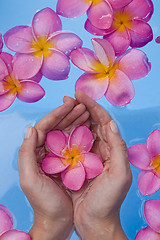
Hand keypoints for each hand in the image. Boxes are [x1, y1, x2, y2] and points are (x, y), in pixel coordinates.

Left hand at [18, 98, 89, 239]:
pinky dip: (80, 132)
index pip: (43, 126)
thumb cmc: (43, 203)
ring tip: (86, 110)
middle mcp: (44, 150)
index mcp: (33, 152)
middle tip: (81, 103)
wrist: (56, 220)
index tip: (70, 103)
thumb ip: (25, 153)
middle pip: (55, 126)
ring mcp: (56, 155)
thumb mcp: (30, 179)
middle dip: (68, 113)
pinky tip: (88, 126)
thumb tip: (30, 128)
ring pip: (65, 132)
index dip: (56, 113)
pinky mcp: (67, 161)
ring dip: (75, 120)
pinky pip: (73, 142)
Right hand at [71, 91, 131, 239]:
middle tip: (68, 97)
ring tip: (63, 107)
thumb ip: (118, 147)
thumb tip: (110, 122)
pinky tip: (57, 127)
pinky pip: (70, 144)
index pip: (104, 121)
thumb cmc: (109, 201)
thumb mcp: (119, 174)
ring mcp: (88, 155)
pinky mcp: (77, 163)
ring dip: (72, 118)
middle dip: (81, 108)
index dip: (93, 106)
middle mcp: (101, 149)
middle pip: (91, 123)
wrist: (96, 222)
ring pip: (80, 131)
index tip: (79, 94)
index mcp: (112, 149)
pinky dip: (65, 133)